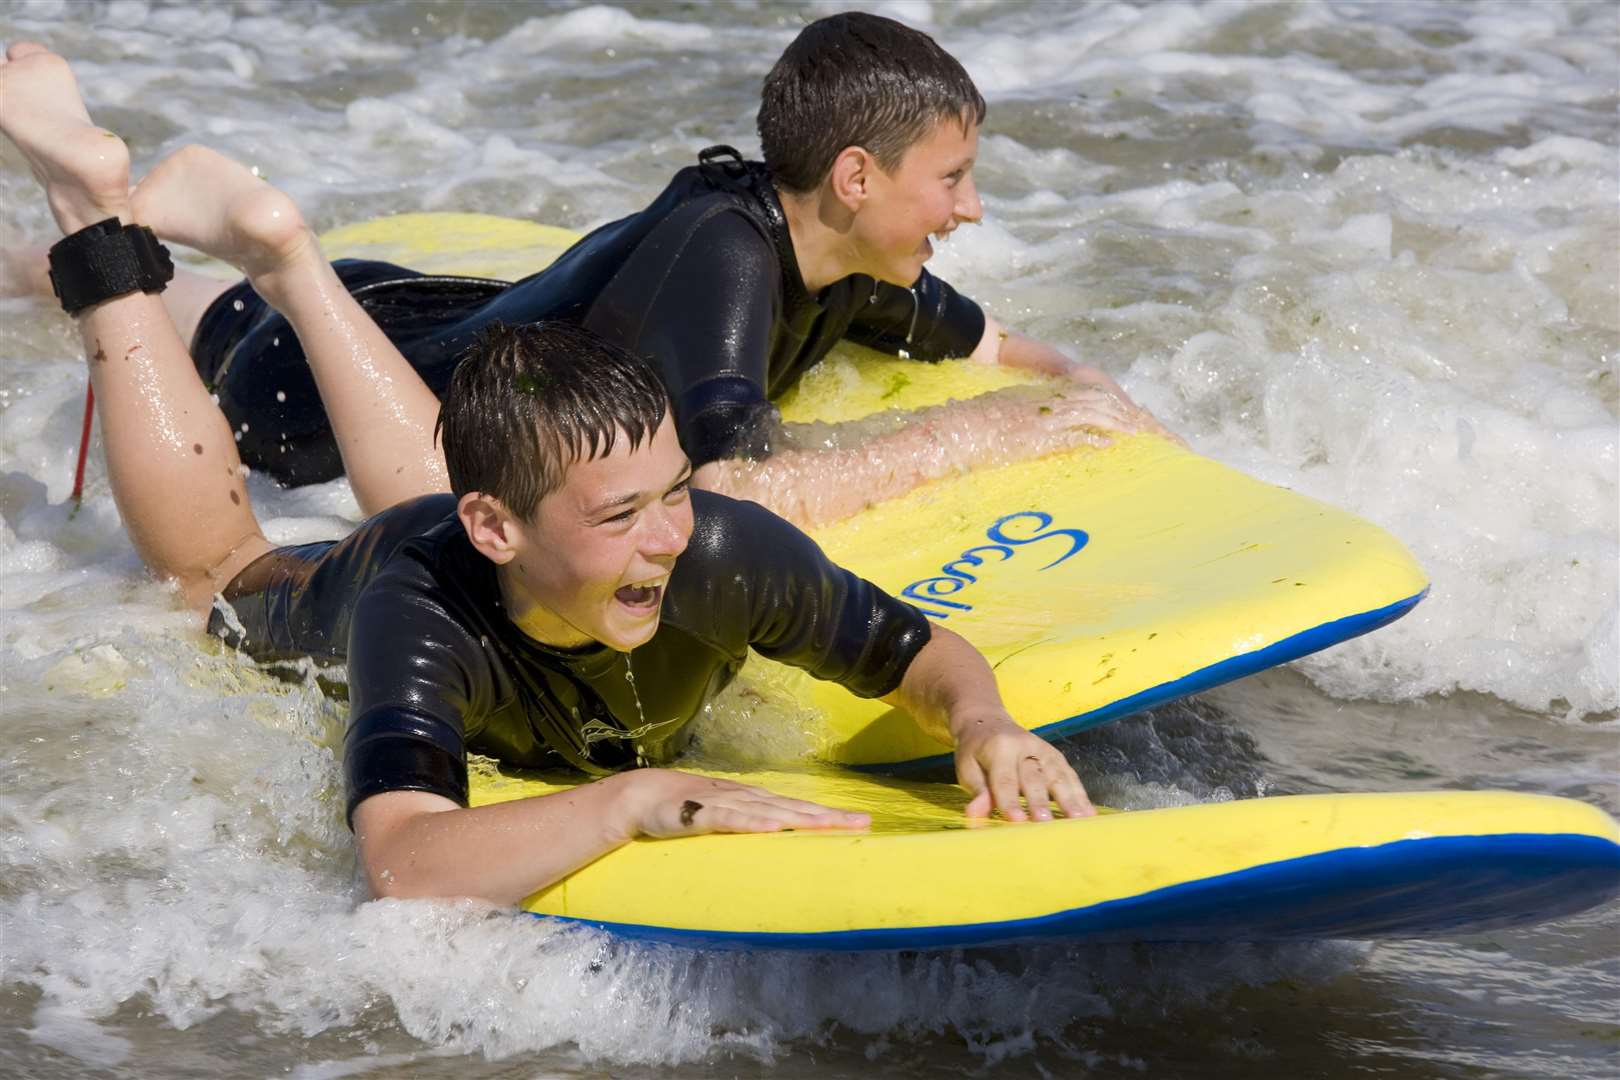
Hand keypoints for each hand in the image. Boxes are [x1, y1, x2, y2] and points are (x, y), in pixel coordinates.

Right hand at [623, 768, 870, 838]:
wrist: (644, 795)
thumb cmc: (686, 807)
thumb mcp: (724, 817)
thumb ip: (748, 825)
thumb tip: (777, 840)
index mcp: (756, 801)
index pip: (800, 808)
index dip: (830, 815)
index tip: (862, 823)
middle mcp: (749, 798)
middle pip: (796, 808)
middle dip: (830, 816)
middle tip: (863, 824)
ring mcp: (727, 803)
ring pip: (773, 812)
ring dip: (804, 818)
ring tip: (832, 825)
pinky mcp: (704, 814)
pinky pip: (733, 819)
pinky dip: (755, 823)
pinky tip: (776, 828)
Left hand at [950, 712, 1094, 820]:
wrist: (989, 722)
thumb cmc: (975, 751)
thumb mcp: (966, 767)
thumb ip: (976, 790)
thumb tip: (976, 813)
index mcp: (999, 748)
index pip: (1005, 779)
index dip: (1010, 801)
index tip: (1017, 821)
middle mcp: (1024, 746)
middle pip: (1034, 777)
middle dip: (1040, 801)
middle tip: (1045, 823)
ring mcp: (1043, 750)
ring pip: (1057, 775)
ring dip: (1069, 799)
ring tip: (1079, 821)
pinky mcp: (1055, 756)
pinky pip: (1069, 775)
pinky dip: (1080, 794)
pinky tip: (1089, 813)